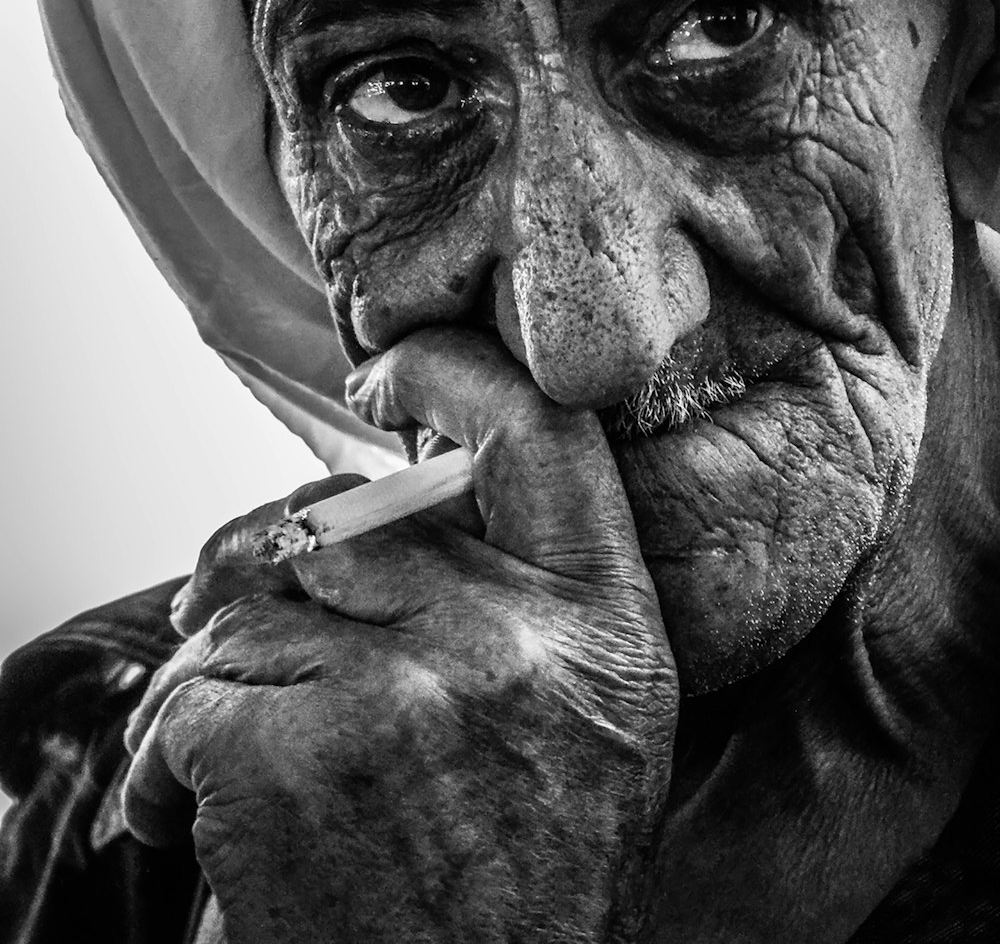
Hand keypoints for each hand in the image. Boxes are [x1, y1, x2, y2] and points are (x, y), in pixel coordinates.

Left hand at [123, 328, 676, 942]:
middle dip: (278, 563)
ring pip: (256, 601)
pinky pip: (190, 692)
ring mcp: (404, 693)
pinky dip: (164, 757)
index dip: (456, 370)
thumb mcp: (584, 720)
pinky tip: (192, 818)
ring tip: (242, 753)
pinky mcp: (291, 754)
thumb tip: (387, 489)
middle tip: (247, 630)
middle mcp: (515, 641)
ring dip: (222, 670)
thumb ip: (518, 590)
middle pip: (349, 518)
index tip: (389, 373)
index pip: (540, 433)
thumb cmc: (521, 875)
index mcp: (602, 625)